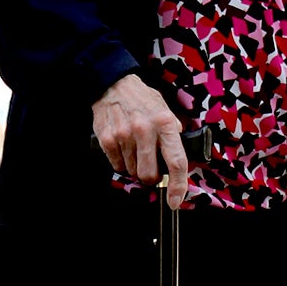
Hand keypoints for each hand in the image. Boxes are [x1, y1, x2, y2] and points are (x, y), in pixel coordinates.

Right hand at [92, 74, 188, 207]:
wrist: (113, 85)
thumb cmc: (142, 99)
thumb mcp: (165, 110)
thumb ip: (173, 133)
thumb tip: (178, 159)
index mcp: (164, 123)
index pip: (176, 161)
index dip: (178, 185)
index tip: (175, 200)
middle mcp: (145, 130)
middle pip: (149, 175)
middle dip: (151, 178)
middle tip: (150, 168)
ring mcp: (124, 135)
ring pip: (132, 172)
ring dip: (135, 167)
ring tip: (135, 148)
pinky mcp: (108, 139)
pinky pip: (117, 165)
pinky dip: (122, 162)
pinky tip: (124, 146)